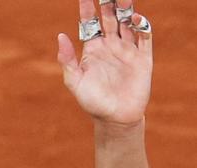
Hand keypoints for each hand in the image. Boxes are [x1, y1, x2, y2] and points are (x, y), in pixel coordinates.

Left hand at [57, 0, 152, 125]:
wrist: (115, 119)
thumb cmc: (92, 102)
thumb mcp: (75, 82)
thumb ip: (67, 60)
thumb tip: (60, 36)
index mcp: (93, 50)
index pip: (89, 23)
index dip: (87, 9)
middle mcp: (110, 46)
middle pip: (109, 18)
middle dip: (108, 3)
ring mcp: (127, 51)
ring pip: (127, 23)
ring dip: (125, 9)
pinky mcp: (143, 58)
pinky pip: (144, 37)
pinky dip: (142, 26)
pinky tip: (135, 19)